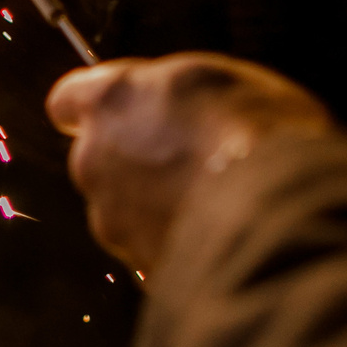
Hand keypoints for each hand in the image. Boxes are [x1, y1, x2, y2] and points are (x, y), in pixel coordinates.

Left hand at [48, 54, 332, 273]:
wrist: (277, 212)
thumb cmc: (256, 130)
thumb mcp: (218, 80)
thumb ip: (172, 95)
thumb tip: (172, 106)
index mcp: (110, 100)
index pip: (68, 101)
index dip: (98, 110)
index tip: (119, 114)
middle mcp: (94, 160)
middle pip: (98, 160)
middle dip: (135, 163)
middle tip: (189, 162)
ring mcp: (111, 220)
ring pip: (125, 210)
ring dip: (156, 207)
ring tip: (215, 203)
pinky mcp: (135, 266)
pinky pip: (152, 250)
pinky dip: (177, 245)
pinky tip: (221, 235)